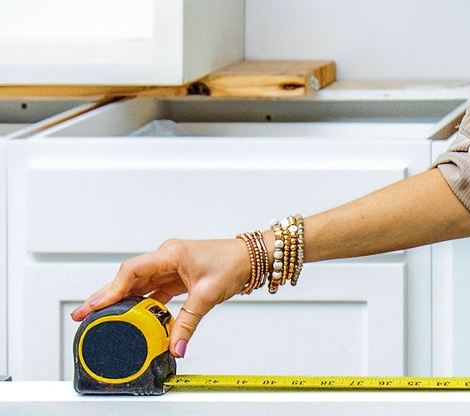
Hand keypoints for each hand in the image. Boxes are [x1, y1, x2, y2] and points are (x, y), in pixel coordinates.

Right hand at [70, 237, 250, 357]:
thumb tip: (175, 346)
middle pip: (129, 277)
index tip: (96, 304)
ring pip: (139, 284)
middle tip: (84, 312)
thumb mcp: (207, 295)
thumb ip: (187, 323)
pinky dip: (143, 303)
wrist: (254, 257)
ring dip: (122, 300)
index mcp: (170, 254)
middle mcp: (167, 258)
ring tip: (101, 316)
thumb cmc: (234, 263)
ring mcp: (171, 267)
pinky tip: (132, 316)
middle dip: (107, 295)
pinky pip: (153, 290)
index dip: (111, 289)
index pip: (132, 271)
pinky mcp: (177, 276)